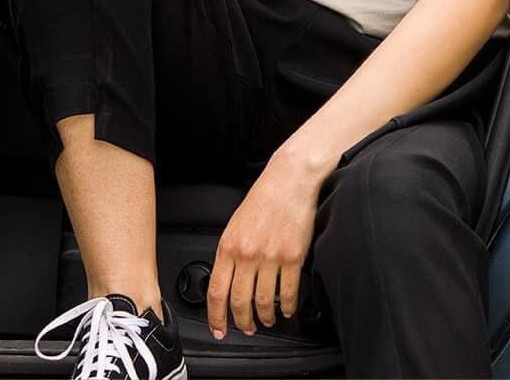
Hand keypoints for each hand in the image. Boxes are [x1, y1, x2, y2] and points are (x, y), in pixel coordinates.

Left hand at [206, 152, 320, 339]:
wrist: (290, 179)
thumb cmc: (265, 197)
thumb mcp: (236, 223)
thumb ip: (231, 252)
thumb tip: (228, 279)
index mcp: (229, 245)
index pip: (217, 291)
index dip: (216, 316)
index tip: (219, 329)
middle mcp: (247, 253)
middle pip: (239, 302)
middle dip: (242, 322)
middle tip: (247, 329)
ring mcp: (270, 256)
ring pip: (264, 302)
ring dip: (266, 318)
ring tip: (268, 321)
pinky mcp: (292, 257)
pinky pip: (288, 292)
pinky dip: (287, 307)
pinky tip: (287, 309)